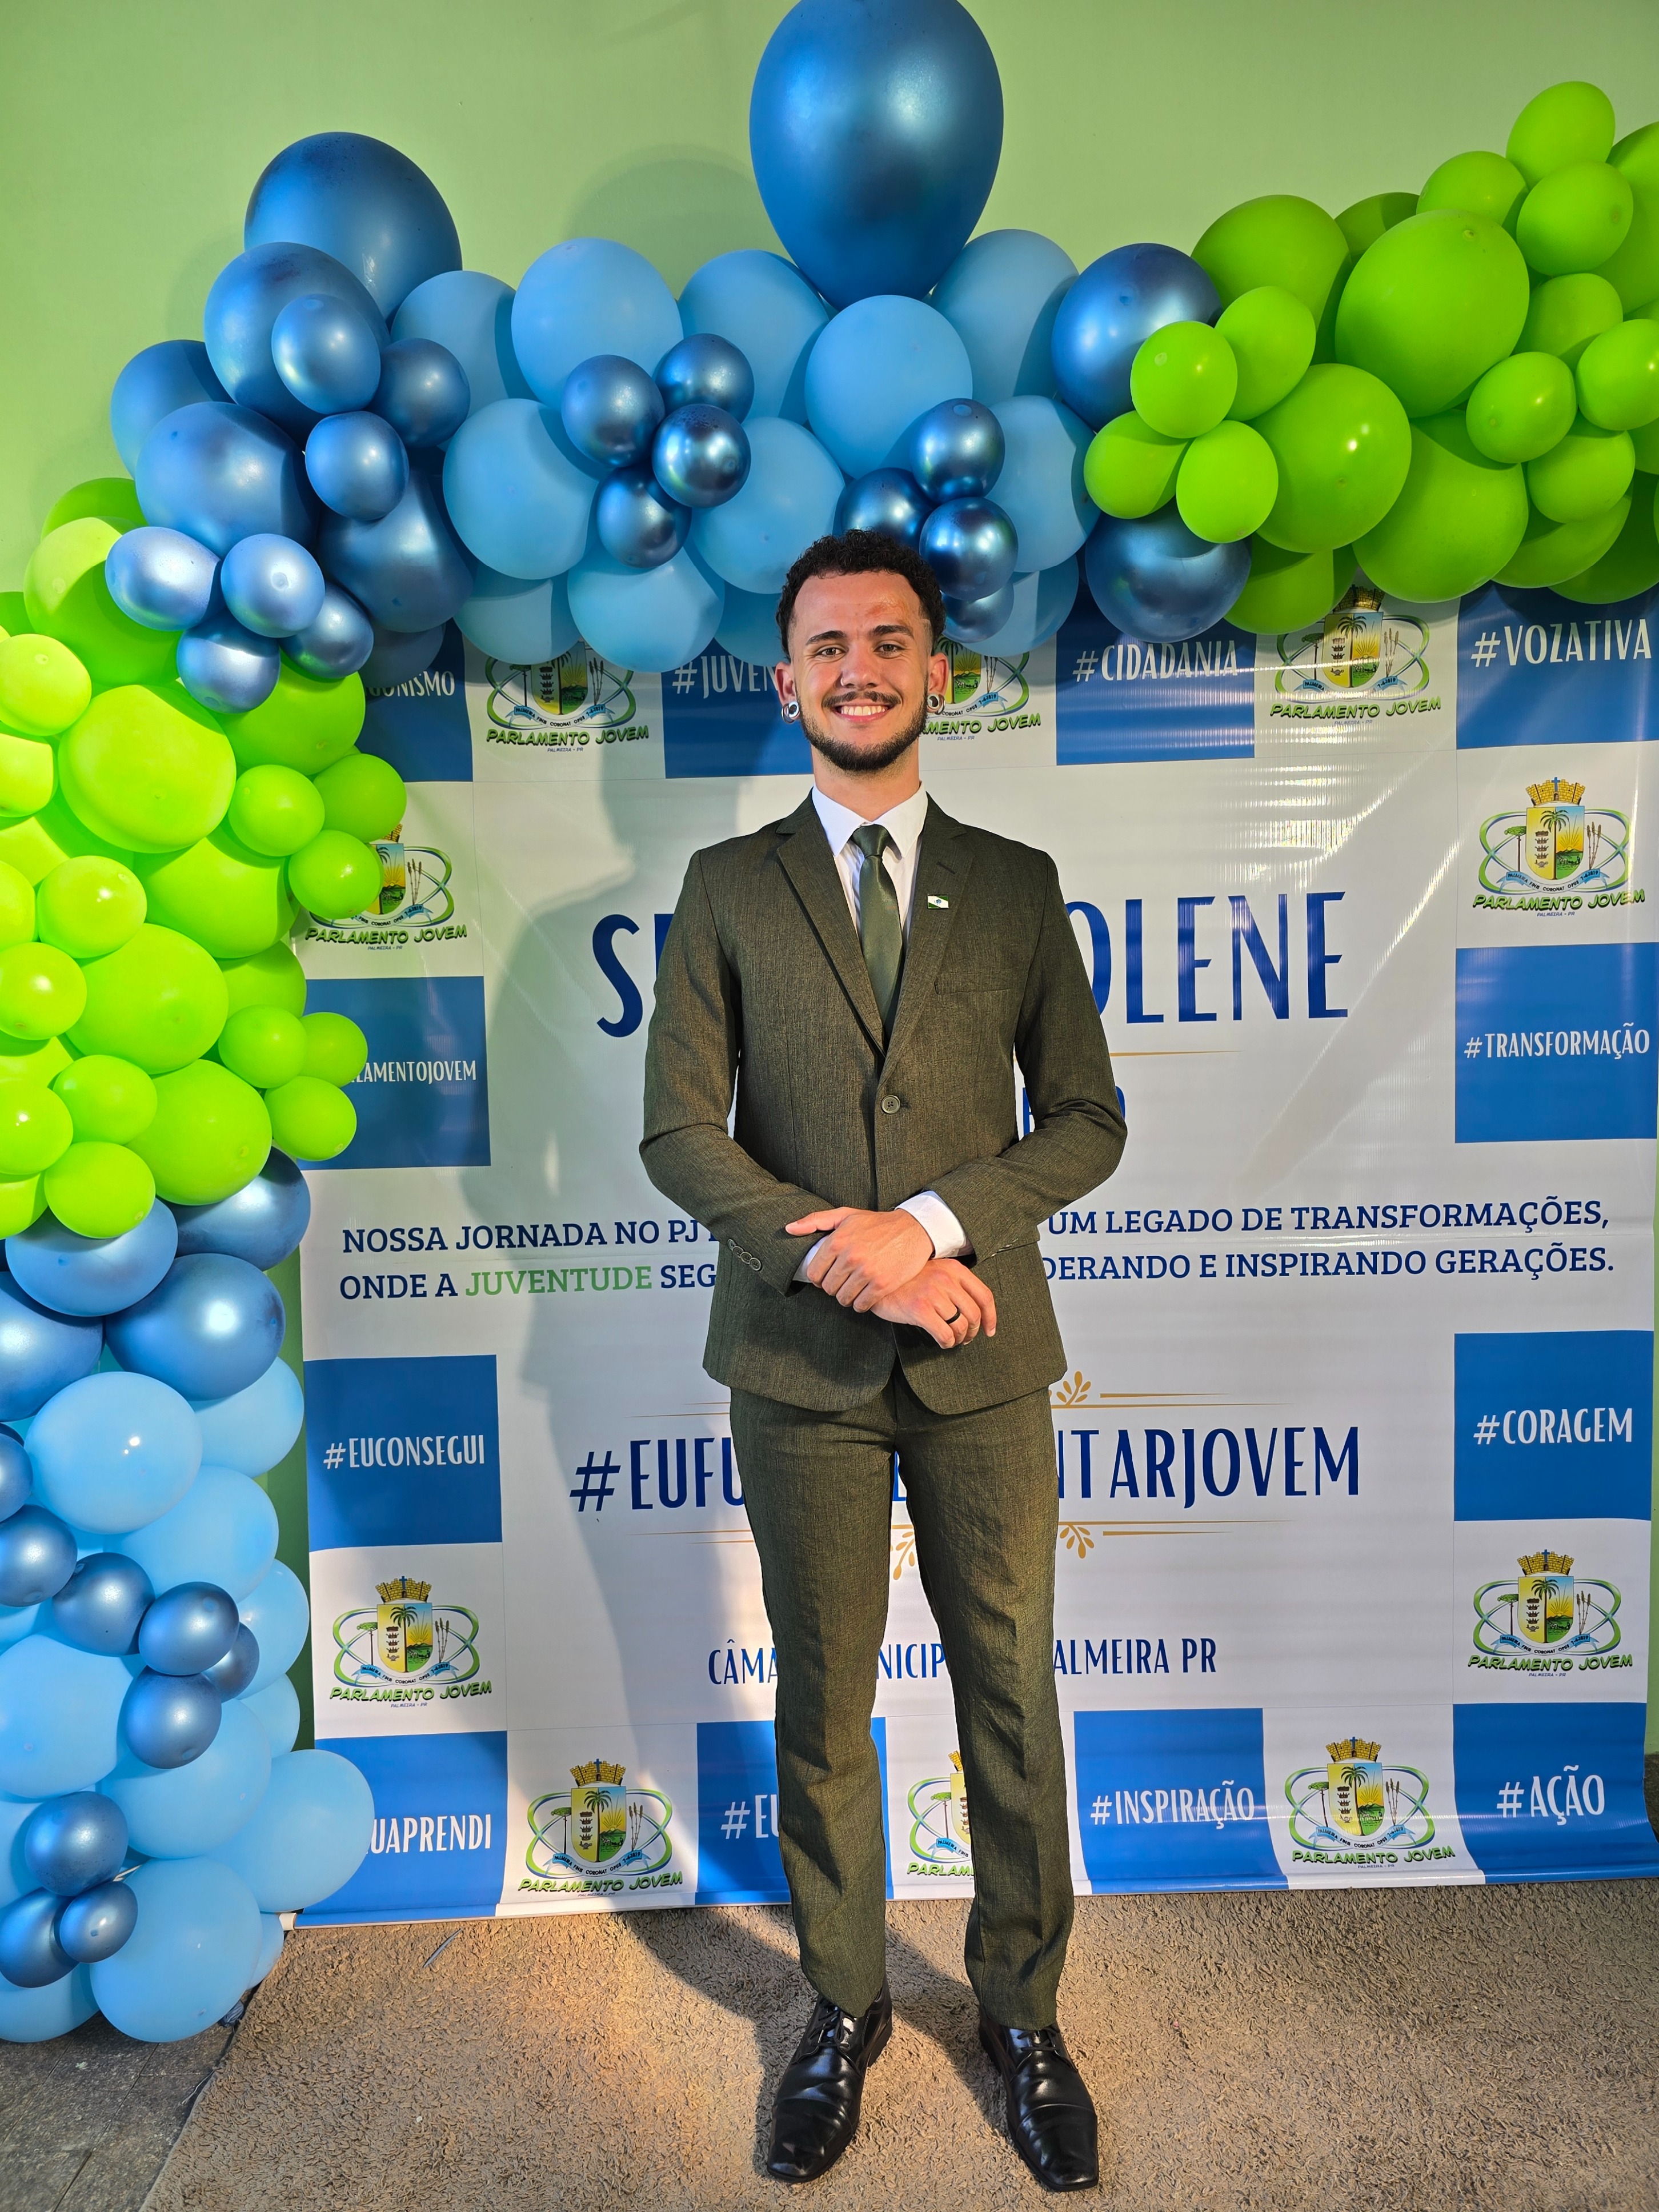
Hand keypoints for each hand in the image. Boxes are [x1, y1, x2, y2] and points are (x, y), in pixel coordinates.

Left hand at [785, 1206, 934, 1309]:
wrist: (914, 1230)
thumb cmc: (877, 1223)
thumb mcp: (845, 1215)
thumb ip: (815, 1221)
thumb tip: (788, 1229)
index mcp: (838, 1240)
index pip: (814, 1273)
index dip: (819, 1277)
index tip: (828, 1275)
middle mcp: (850, 1257)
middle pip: (828, 1288)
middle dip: (833, 1287)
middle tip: (843, 1281)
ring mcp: (867, 1272)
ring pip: (843, 1299)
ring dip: (847, 1297)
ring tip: (854, 1288)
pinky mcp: (882, 1285)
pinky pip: (861, 1305)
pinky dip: (861, 1303)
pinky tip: (866, 1294)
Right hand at [870, 1260, 996, 1349]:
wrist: (877, 1280)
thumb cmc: (908, 1280)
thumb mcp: (935, 1273)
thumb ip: (955, 1285)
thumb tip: (977, 1312)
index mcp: (954, 1269)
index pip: (984, 1296)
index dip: (991, 1317)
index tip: (989, 1330)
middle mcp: (946, 1279)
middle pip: (974, 1314)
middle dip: (972, 1331)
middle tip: (966, 1338)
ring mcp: (933, 1294)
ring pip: (960, 1326)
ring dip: (959, 1339)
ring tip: (953, 1340)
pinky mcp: (920, 1309)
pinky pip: (945, 1334)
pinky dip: (947, 1343)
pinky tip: (942, 1342)